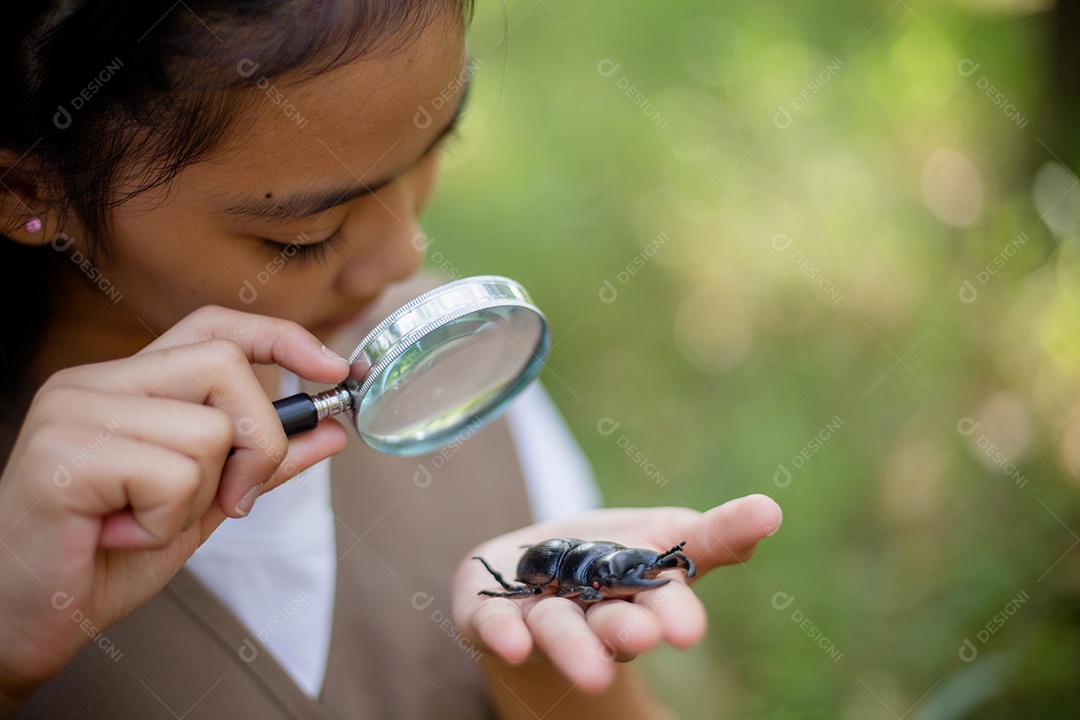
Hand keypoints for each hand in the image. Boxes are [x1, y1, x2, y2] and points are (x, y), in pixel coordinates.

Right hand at [0, 306, 349, 699]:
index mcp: (126, 383)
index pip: (214, 327)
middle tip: (228, 499)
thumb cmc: (105, 557)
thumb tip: (330, 430)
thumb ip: (261, 462)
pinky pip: (175, 474)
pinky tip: (120, 535)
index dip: (280, 337)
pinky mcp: (65, 454)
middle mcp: (95, 382)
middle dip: (259, 441)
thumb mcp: (202, 502)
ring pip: (210, 429)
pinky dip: (166, 522)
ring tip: (145, 522)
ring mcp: (73, 411)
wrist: (25, 620)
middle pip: (228, 368)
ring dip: (200, 498)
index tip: (332, 366)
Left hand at [453, 494, 781, 692]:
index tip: (687, 628)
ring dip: (573, 646)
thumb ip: (716, 533)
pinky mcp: (490, 616)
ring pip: (558, 629)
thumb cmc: (611, 555)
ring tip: (587, 666)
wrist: (532, 570)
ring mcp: (542, 617)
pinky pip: (493, 625)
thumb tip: (771, 510)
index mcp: (639, 595)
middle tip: (644, 636)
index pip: (663, 601)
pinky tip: (510, 643)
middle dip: (627, 629)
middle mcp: (593, 614)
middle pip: (612, 622)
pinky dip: (502, 633)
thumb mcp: (666, 534)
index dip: (674, 612)